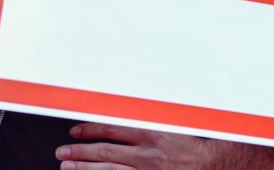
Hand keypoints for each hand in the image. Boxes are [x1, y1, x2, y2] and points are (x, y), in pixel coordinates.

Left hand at [56, 123, 213, 168]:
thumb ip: (144, 118)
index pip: (112, 130)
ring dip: (84, 169)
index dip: (90, 130)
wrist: (212, 164)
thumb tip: (120, 109)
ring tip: (66, 166)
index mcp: (150, 133)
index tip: (74, 131)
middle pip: (105, 153)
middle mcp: (146, 154)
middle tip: (61, 151)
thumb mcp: (168, 123)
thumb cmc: (190, 143)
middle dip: (79, 152)